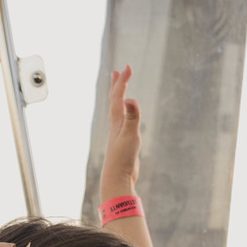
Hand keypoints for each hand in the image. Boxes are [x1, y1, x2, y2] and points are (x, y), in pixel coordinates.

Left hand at [101, 65, 142, 195]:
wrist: (117, 178)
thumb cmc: (123, 158)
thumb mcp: (130, 135)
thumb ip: (131, 116)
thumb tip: (130, 99)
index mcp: (116, 122)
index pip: (119, 97)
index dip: (123, 81)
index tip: (128, 67)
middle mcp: (116, 126)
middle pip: (114, 102)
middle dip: (116, 86)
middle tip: (116, 72)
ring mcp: (119, 135)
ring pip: (118, 113)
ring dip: (119, 100)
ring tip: (121, 93)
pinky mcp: (123, 143)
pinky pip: (123, 124)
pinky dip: (125, 116)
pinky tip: (127, 119)